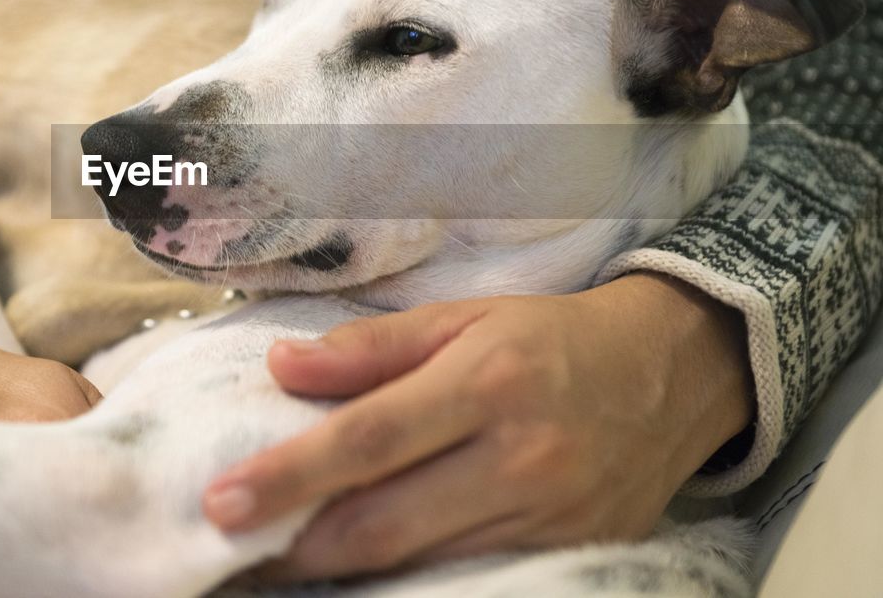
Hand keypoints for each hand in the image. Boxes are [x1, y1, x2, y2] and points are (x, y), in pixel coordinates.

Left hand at [202, 273, 751, 581]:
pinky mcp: (570, 555)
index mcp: (486, 383)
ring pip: (420, 563)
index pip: (368, 437)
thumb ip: (371, 347)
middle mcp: (519, 458)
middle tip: (229, 546)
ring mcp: (548, 519)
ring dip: (339, 570)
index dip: (290, 474)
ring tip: (276, 559)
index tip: (221, 499)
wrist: (669, 376)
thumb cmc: (549, 338)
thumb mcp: (464, 318)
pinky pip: (466, 578)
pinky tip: (358, 571)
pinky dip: (405, 578)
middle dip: (297, 544)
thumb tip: (282, 368)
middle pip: (385, 521)